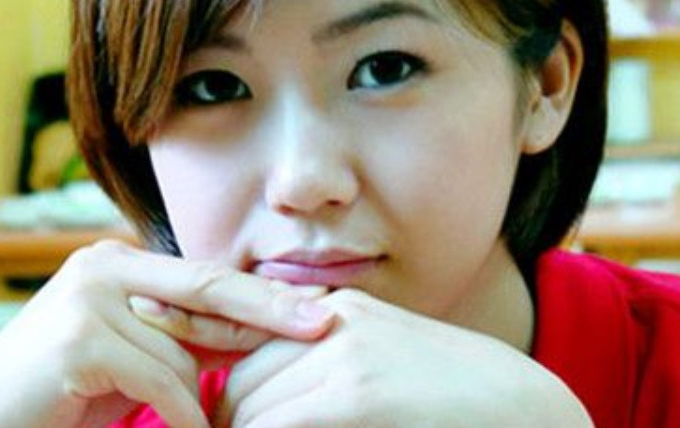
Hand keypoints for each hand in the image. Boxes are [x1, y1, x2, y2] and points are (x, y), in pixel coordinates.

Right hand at [0, 240, 333, 427]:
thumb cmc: (65, 392)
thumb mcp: (133, 356)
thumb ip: (180, 338)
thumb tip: (251, 333)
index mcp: (120, 263)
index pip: (207, 278)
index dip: (261, 292)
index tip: (310, 304)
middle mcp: (106, 266)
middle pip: (208, 289)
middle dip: (270, 308)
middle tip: (321, 322)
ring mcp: (91, 296)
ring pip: (180, 348)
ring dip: (196, 395)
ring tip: (200, 421)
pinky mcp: (81, 337)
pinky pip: (157, 378)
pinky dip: (178, 413)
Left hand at [217, 288, 591, 427]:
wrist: (514, 400)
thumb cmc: (446, 392)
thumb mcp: (378, 358)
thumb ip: (329, 363)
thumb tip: (275, 396)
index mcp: (337, 309)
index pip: (252, 337)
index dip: (222, 375)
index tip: (211, 401)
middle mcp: (333, 318)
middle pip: (245, 376)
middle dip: (229, 420)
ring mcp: (345, 350)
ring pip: (254, 404)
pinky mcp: (357, 391)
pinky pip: (279, 424)